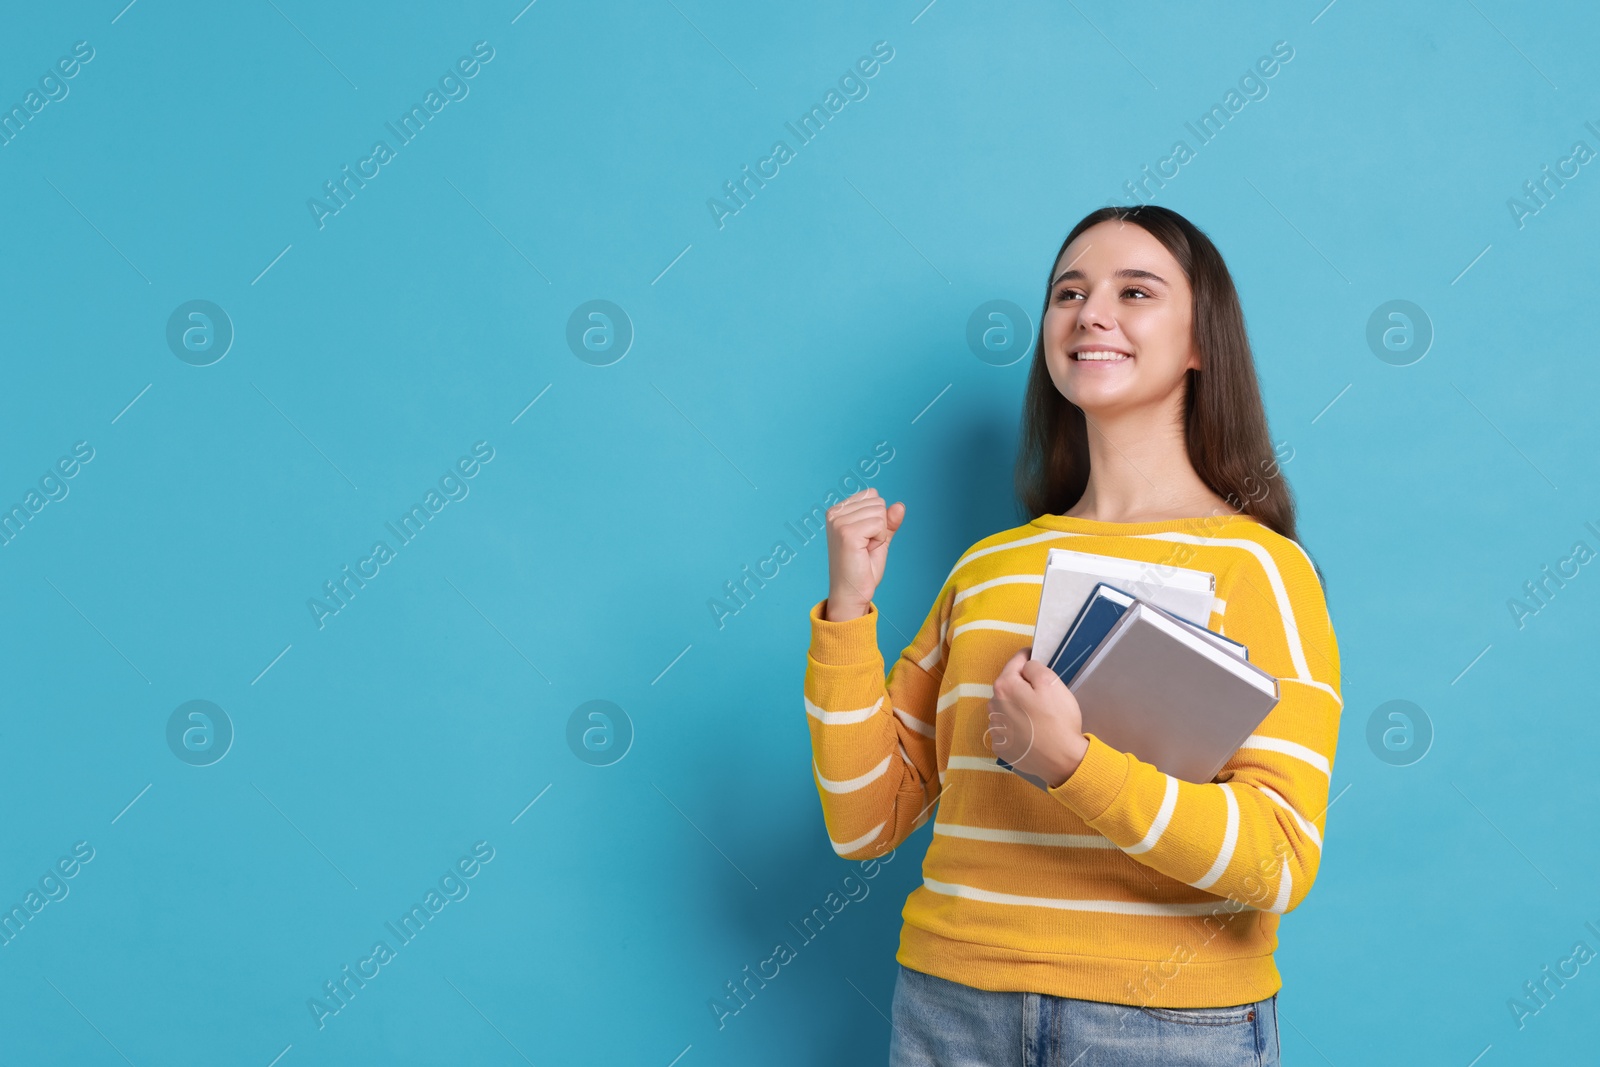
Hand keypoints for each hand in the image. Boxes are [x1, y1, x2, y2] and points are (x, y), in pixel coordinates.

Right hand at [823, 489, 904, 621]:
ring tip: (864, 550)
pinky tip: (865, 551)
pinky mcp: (847, 533)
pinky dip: (879, 539)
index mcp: (837, 511)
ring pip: (880, 512)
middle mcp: (834, 513)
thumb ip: (888, 521)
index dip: (877, 518)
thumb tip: (900, 505)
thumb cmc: (861, 568)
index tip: (865, 538)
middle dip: (879, 526)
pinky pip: (879, 524)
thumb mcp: (879, 538)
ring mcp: (839, 522)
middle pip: (877, 502)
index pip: (872, 494)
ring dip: (879, 534)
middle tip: (865, 547)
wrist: (852, 593)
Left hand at [986, 650, 1089, 787]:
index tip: (1034, 656)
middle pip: (1008, 686)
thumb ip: (1034, 667)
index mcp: (1004, 687)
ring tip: (1037, 715)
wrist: (1061, 760)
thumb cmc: (1058, 720)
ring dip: (1017, 706)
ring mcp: (996, 728)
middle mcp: (993, 706)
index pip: (1014, 663)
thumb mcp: (1051, 683)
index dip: (1027, 657)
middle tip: (1042, 692)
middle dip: (1022, 684)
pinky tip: (1032, 731)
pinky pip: (1007, 728)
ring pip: (1006, 707)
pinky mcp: (1001, 746)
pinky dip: (1016, 726)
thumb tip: (1025, 666)